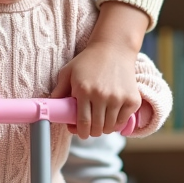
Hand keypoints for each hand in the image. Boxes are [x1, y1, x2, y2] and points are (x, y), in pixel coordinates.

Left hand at [52, 1, 148, 138]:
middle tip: (91, 127)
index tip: (81, 133)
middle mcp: (102, 96)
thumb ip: (58, 91)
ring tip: (101, 121)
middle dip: (92, 132)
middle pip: (97, 128)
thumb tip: (51, 110)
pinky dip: (117, 122)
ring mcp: (118, 98)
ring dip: (105, 128)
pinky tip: (113, 115)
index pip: (83, 122)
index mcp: (84, 90)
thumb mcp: (68, 72)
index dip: (81, 132)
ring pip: (110, 127)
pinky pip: (123, 121)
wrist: (114, 49)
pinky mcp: (132, 99)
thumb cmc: (88, 61)